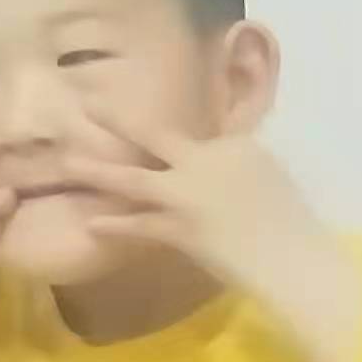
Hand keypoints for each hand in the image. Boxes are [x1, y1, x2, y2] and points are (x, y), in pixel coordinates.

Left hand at [64, 111, 361, 361]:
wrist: (295, 256)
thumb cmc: (292, 225)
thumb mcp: (270, 180)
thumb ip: (238, 168)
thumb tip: (221, 176)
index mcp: (233, 145)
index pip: (190, 139)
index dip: (167, 144)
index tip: (140, 132)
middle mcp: (207, 160)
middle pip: (154, 135)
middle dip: (116, 120)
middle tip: (85, 105)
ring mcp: (190, 194)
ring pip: (133, 178)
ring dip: (98, 171)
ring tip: (66, 162)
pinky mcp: (181, 228)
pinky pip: (139, 225)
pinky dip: (115, 225)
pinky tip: (91, 224)